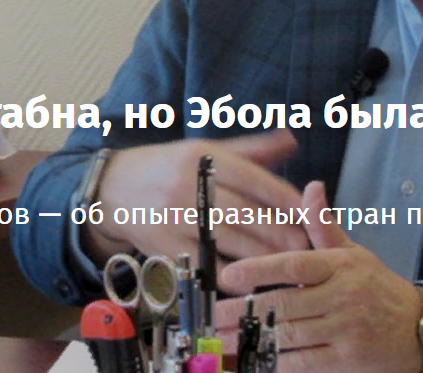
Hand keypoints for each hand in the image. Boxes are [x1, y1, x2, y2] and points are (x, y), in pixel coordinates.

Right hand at [80, 131, 309, 263]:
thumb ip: (251, 150)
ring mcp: (174, 219)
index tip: (308, 211)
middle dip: (278, 231)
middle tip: (307, 245)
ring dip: (260, 255)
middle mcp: (187, 186)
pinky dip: (228, 275)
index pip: (250, 178)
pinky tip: (248, 282)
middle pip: (242, 213)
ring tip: (287, 264)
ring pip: (226, 241)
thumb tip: (292, 141)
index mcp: (201, 158)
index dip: (282, 197)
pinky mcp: (165, 247)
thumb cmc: (168, 169)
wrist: (113, 190)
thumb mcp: (205, 151)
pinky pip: (202, 264)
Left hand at [213, 181, 422, 372]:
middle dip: (243, 312)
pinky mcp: (348, 360)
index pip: (294, 264)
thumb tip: (312, 187)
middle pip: (284, 304)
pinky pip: (305, 363)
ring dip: (253, 340)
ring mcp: (346, 331)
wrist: (419, 327)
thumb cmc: (376, 287)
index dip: (259, 270)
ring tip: (223, 341)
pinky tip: (257, 360)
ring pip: (290, 336)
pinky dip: (278, 363)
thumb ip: (322, 225)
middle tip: (213, 315)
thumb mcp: (353, 253)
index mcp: (340, 266)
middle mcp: (343, 297)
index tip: (229, 276)